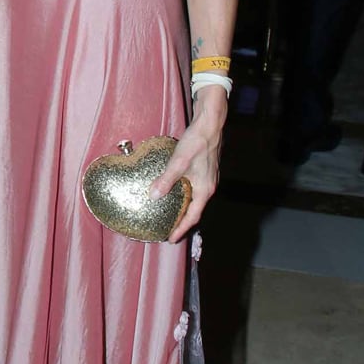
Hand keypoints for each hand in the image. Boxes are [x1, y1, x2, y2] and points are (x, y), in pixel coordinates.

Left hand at [150, 84, 226, 241]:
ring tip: (171, 214)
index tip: (170, 239)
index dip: (181, 229)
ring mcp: (208, 178)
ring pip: (195, 200)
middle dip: (182, 221)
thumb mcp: (178, 162)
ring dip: (184, 208)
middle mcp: (208, 187)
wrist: (210, 124)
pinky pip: (195, 190)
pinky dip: (185, 196)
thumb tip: (153, 196)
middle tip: (169, 229)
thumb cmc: (197, 142)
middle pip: (195, 210)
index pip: (192, 216)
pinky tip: (176, 191)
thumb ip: (166, 180)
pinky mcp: (205, 170)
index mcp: (204, 189)